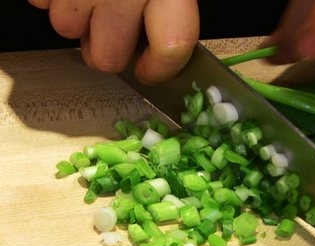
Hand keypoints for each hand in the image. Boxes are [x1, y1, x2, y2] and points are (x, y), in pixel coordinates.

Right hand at [28, 0, 199, 84]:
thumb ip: (175, 14)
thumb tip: (171, 54)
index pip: (172, 47)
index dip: (160, 70)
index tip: (150, 72)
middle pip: (110, 55)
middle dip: (111, 54)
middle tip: (114, 39)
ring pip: (67, 31)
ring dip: (78, 26)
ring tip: (90, 6)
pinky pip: (42, 5)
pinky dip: (53, 2)